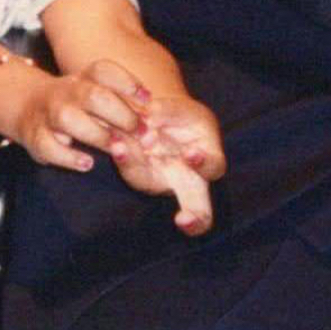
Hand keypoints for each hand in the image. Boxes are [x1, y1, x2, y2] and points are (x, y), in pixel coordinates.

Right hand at [6, 59, 147, 173]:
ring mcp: (49, 112)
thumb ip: (123, 102)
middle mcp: (67, 91)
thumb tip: (155, 116)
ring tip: (116, 148)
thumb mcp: (97, 92)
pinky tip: (87, 163)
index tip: (149, 99)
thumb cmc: (77, 103)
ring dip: (97, 134)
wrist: (29, 106)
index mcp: (84, 77)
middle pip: (93, 95)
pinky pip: (49, 146)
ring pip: (69, 118)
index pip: (105, 71)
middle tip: (141, 132)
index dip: (128, 83)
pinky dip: (69, 156)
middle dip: (121, 114)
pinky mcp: (36, 137)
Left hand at [97, 62, 225, 235]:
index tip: (191, 154)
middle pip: (198, 208)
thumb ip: (170, 111)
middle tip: (184, 220)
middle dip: (194, 218)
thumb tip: (150, 118)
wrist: (162, 123)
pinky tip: (116, 143)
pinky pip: (131, 170)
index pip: (214, 166)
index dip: (204, 163)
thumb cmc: (186, 119)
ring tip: (121, 146)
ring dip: (134, 164)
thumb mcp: (184, 109)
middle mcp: (188, 180)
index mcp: (209, 159)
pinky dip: (123, 156)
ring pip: (148, 182)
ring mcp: (162, 182)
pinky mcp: (140, 176)